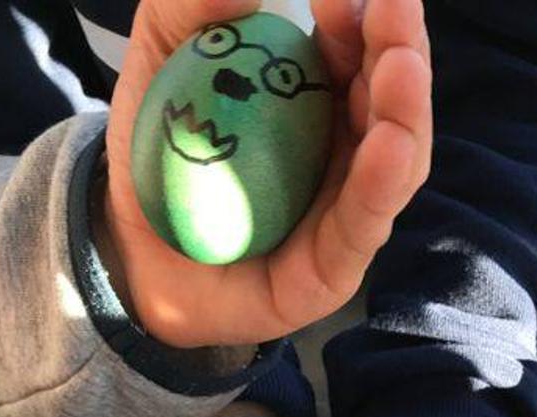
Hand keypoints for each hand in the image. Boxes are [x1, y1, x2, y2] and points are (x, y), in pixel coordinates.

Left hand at [104, 0, 431, 346]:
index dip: (363, 23)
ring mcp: (345, 214)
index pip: (358, 58)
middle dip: (402, 52)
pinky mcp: (331, 269)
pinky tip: (390, 145)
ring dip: (407, 113)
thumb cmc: (159, 160)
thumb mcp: (160, 66)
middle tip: (395, 8)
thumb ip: (191, 13)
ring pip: (396, 163)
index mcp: (321, 105)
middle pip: (390, 104)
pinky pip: (363, 226)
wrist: (130, 255)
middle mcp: (347, 157)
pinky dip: (382, 184)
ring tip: (402, 66)